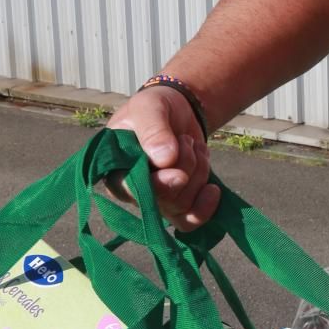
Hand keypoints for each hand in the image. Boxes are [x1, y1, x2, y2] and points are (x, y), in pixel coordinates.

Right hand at [106, 87, 220, 228]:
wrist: (177, 110)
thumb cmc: (154, 107)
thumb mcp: (149, 107)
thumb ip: (153, 130)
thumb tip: (164, 160)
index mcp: (115, 168)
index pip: (130, 189)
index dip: (156, 186)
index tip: (178, 175)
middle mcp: (132, 190)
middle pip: (162, 200)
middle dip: (184, 168)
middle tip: (185, 140)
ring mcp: (156, 200)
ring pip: (181, 206)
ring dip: (197, 174)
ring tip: (195, 147)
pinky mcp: (178, 203)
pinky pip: (190, 220)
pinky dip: (205, 207)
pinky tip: (213, 188)